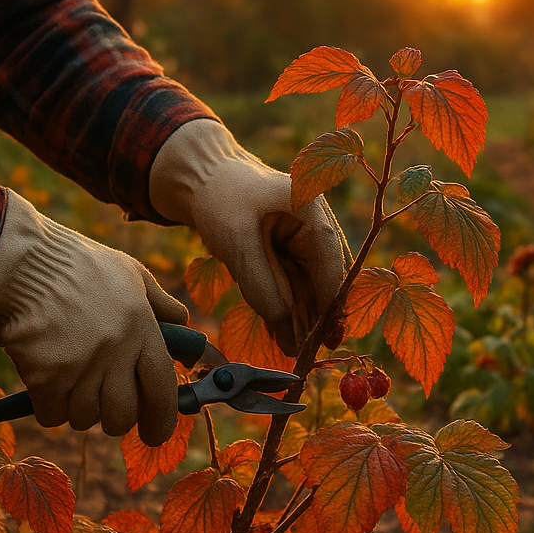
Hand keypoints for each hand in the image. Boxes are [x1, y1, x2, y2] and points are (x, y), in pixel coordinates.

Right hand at [0, 191, 186, 445]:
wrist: (20, 261)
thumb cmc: (77, 265)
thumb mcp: (130, 273)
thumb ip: (160, 303)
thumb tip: (184, 323)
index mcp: (142, 327)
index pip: (162, 389)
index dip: (162, 419)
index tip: (155, 435)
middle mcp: (116, 351)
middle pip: (123, 415)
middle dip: (114, 420)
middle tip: (103, 407)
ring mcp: (80, 366)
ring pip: (85, 419)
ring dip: (78, 410)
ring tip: (69, 382)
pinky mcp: (45, 376)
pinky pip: (53, 416)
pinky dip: (49, 408)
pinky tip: (44, 383)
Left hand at [149, 119, 351, 354]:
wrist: (202, 182)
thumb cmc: (219, 200)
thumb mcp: (235, 240)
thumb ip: (260, 281)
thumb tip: (285, 321)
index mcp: (308, 203)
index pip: (328, 253)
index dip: (331, 294)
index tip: (328, 328)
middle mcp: (315, 221)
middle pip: (327, 272)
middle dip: (322, 311)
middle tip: (320, 348)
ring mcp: (304, 238)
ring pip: (312, 283)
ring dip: (307, 315)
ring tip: (300, 349)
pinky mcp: (291, 252)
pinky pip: (296, 284)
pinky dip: (291, 308)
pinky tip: (288, 336)